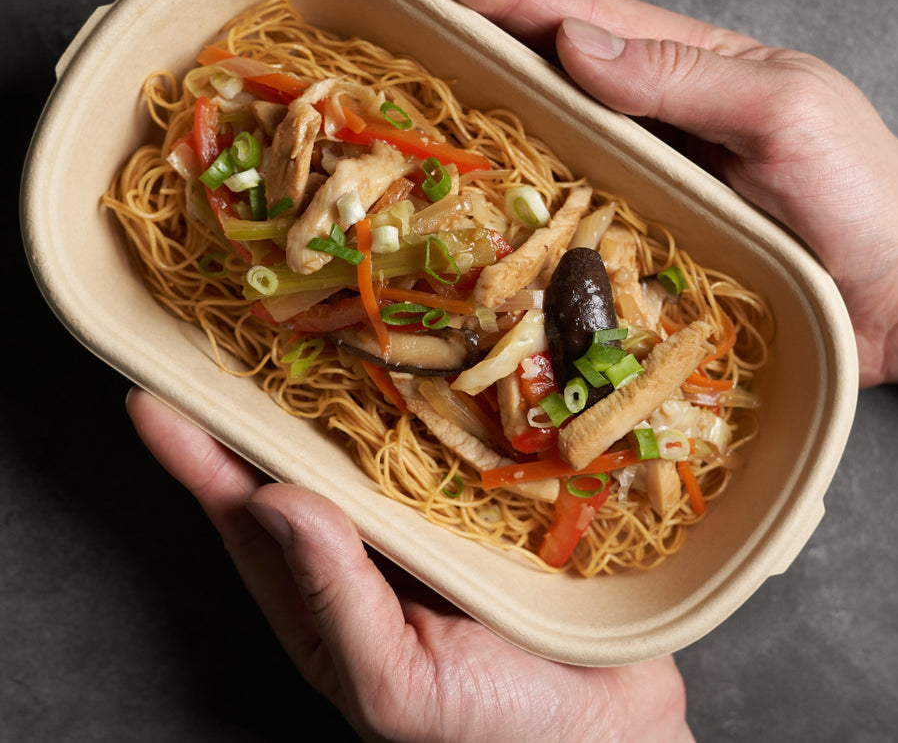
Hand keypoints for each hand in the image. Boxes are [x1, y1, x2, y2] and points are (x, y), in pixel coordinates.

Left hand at [126, 388, 692, 742]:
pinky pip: (443, 442)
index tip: (153, 400)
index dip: (197, 459)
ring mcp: (426, 519)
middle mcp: (368, 547)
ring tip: (312, 329)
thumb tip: (271, 501)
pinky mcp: (483, 500)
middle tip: (229, 337)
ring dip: (342, 392)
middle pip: (302, 463)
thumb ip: (330, 598)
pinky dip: (427, 403)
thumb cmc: (496, 730)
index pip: (246, 518)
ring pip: (370, 444)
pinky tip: (422, 362)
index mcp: (326, 598)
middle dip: (262, 406)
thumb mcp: (396, 684)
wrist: (610, 732)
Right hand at [415, 0, 897, 386]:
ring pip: (545, 148)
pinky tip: (472, 204)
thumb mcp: (787, 111)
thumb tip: (576, 43)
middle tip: (403, 15)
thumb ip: (688, 76)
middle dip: (474, 42)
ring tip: (413, 96)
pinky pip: (562, 223)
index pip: (584, 21)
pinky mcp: (631, 249)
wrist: (893, 300)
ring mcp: (635, 187)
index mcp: (688, 71)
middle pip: (547, 76)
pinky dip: (514, 210)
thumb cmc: (861, 196)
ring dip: (480, 123)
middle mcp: (649, 126)